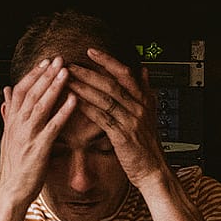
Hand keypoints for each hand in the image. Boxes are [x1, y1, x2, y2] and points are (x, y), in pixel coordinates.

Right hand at [0, 56, 74, 207]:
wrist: (10, 192)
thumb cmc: (13, 166)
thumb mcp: (8, 135)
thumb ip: (9, 112)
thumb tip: (6, 92)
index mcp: (11, 121)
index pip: (20, 90)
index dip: (32, 75)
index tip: (44, 62)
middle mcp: (17, 125)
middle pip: (31, 93)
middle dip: (45, 74)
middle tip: (58, 59)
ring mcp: (27, 135)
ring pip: (40, 104)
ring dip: (54, 86)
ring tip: (66, 71)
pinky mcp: (39, 148)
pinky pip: (53, 125)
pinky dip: (63, 111)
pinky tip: (74, 99)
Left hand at [67, 48, 168, 187]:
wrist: (154, 169)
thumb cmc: (147, 142)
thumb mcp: (150, 113)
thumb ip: (145, 90)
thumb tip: (144, 70)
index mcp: (144, 99)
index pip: (125, 74)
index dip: (108, 61)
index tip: (91, 52)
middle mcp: (139, 107)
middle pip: (112, 84)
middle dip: (89, 72)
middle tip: (70, 65)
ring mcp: (132, 121)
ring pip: (105, 99)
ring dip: (83, 87)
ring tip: (66, 80)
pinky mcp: (123, 136)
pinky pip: (102, 118)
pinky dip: (87, 108)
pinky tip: (73, 101)